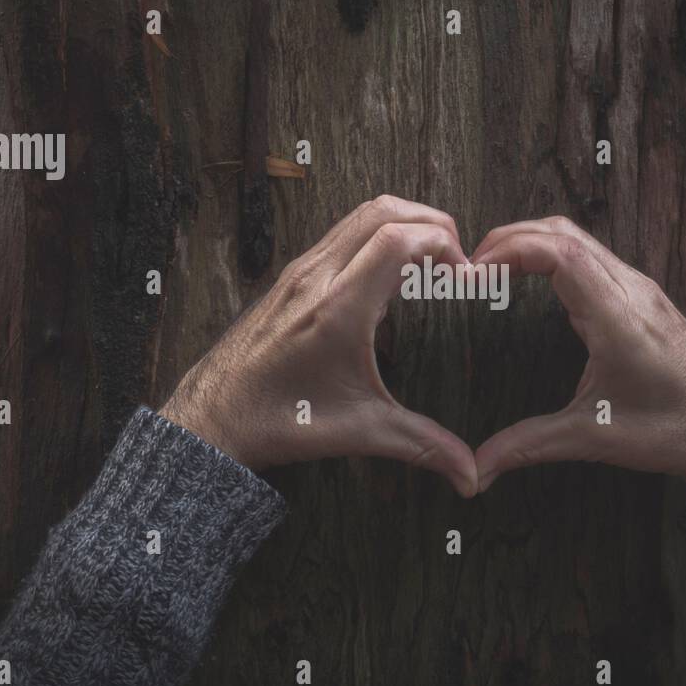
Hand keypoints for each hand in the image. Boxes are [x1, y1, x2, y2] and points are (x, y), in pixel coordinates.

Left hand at [161, 195, 478, 496]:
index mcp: (338, 308)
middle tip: (457, 254)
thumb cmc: (280, 419)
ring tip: (431, 257)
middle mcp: (318, 277)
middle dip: (432, 221)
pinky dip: (377, 234)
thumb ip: (421, 444)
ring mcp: (301, 271)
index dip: (442, 243)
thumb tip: (471, 474)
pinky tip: (391, 272)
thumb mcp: (359, 431)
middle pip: (383, 211)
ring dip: (404, 221)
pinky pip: (341, 233)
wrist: (214, 418)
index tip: (464, 273)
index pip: (398, 239)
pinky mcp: (292, 276)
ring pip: (360, 215)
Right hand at [470, 216, 685, 498]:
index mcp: (620, 319)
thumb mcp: (594, 438)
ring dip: (533, 241)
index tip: (474, 269)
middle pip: (564, 233)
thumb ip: (529, 445)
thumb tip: (478, 468)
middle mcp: (632, 292)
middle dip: (511, 237)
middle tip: (472, 263)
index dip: (510, 249)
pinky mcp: (643, 297)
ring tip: (494, 265)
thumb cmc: (675, 430)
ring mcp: (640, 290)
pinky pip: (593, 257)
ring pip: (579, 239)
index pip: (560, 253)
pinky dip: (554, 254)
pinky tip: (534, 279)